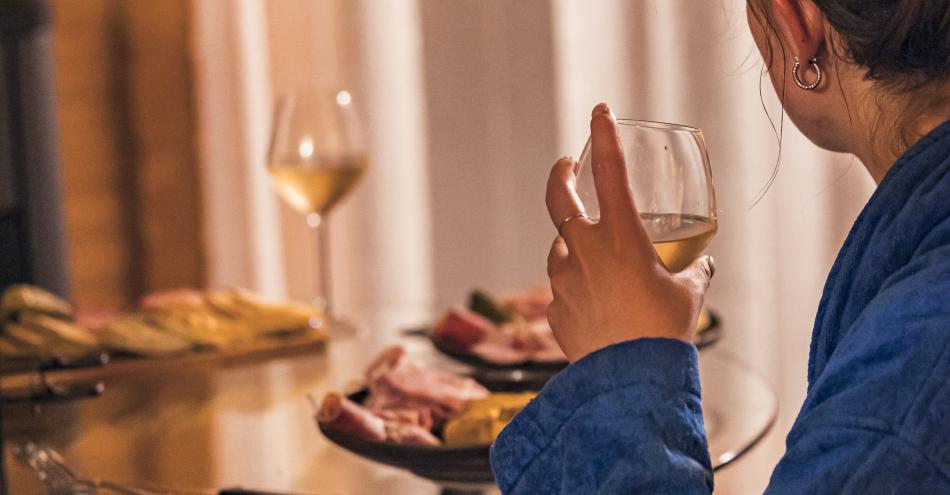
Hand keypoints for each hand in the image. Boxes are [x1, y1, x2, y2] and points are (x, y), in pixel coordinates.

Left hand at [546, 103, 714, 361]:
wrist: (631, 382)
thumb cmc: (664, 334)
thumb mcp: (688, 296)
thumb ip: (695, 273)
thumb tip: (705, 264)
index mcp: (620, 237)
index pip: (610, 172)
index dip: (604, 136)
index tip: (599, 113)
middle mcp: (584, 252)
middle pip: (558, 199)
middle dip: (560, 175)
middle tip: (567, 166)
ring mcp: (563, 282)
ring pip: (558, 250)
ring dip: (571, 244)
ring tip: (591, 254)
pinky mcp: (554, 312)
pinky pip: (562, 292)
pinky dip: (575, 290)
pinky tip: (594, 305)